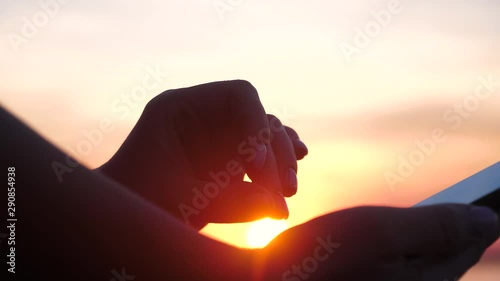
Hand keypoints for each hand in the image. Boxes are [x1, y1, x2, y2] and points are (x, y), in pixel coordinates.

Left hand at [98, 80, 307, 227]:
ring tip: (288, 191)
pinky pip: (260, 155)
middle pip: (256, 118)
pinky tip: (293, 172)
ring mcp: (217, 138)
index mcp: (181, 108)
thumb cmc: (139, 205)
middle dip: (274, 152)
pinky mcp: (226, 160)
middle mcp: (203, 117)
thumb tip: (279, 207)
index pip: (238, 96)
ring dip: (281, 162)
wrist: (121, 223)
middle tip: (284, 189)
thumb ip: (230, 202)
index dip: (256, 126)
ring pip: (264, 138)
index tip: (256, 167)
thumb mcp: (182, 202)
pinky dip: (277, 164)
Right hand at [257, 204, 499, 280]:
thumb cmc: (322, 255)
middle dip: (453, 224)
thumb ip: (437, 226)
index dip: (480, 213)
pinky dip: (406, 241)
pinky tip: (395, 231)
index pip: (469, 243)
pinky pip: (404, 261)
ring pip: (426, 256)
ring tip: (430, 212)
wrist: (273, 278)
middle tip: (464, 198)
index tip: (489, 192)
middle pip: (450, 252)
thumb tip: (490, 221)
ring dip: (428, 232)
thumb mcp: (382, 232)